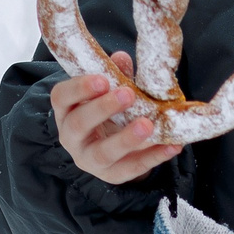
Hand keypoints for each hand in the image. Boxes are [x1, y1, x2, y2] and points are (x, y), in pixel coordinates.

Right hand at [51, 51, 182, 184]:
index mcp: (67, 111)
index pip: (62, 97)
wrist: (112, 148)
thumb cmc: (108, 112)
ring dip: (126, 139)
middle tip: (128, 94)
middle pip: (80, 124)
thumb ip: (116, 75)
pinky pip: (131, 168)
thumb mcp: (109, 93)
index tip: (102, 80)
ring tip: (147, 125)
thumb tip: (121, 58)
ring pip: (103, 153)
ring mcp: (89, 159)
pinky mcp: (112, 175)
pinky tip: (172, 145)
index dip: (79, 88)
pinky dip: (154, 157)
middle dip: (103, 109)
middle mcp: (72, 137)